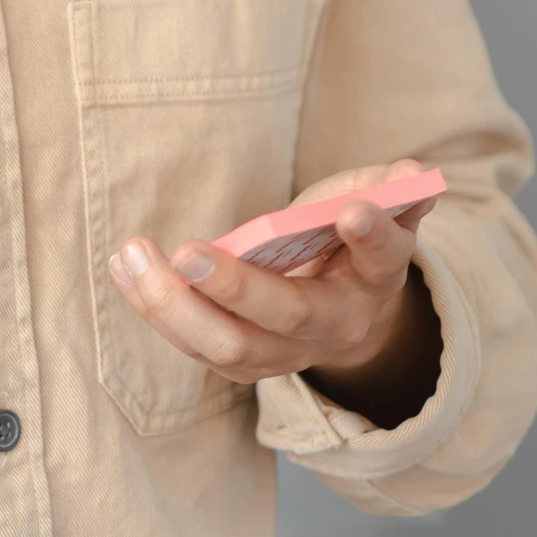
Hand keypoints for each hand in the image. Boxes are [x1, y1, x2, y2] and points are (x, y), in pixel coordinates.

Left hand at [109, 157, 443, 430]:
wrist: (342, 311)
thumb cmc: (347, 239)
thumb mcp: (378, 205)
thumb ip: (392, 189)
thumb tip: (412, 176)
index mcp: (375, 277)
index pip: (380, 257)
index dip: (371, 236)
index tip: (351, 210)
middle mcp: (333, 325)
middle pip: (287, 316)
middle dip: (236, 288)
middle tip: (187, 252)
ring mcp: (287, 352)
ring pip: (231, 346)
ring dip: (175, 304)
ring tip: (134, 254)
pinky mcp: (244, 361)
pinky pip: (196, 346)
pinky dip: (156, 309)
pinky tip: (125, 267)